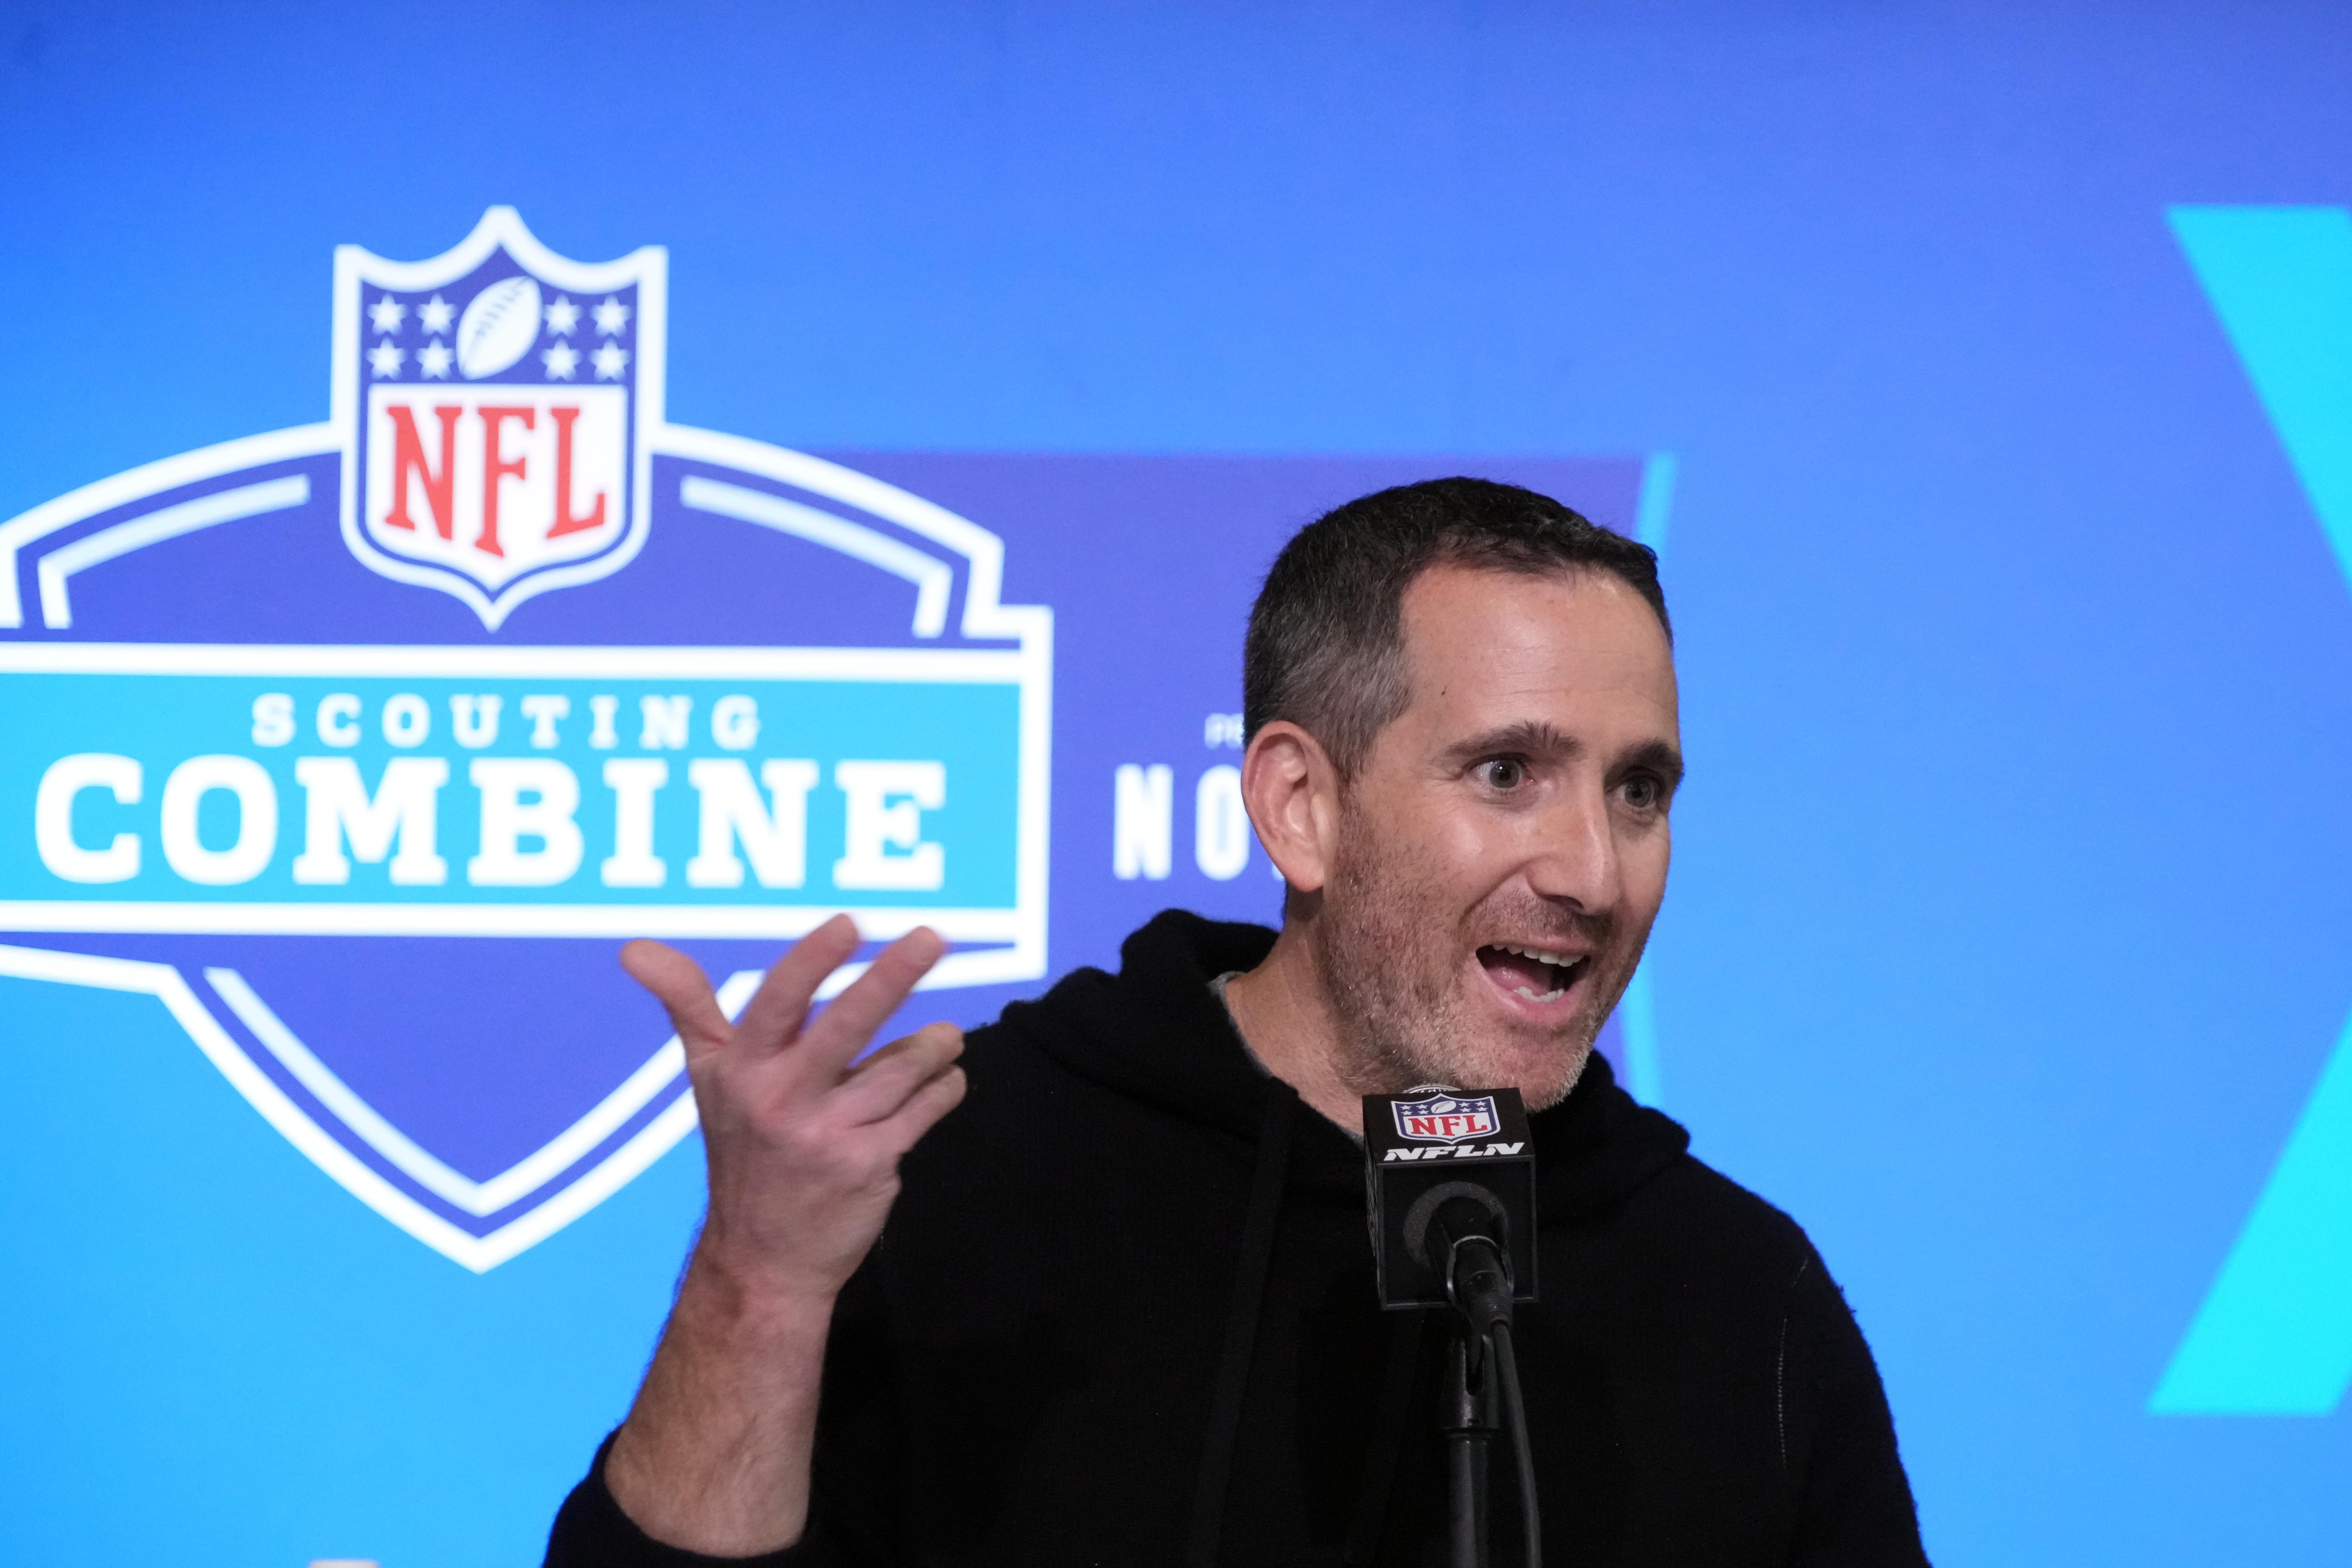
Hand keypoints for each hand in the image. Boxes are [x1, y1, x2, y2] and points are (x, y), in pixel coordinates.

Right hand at [623, 915, 968, 1307]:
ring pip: (901, 1067)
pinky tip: (946, 1079)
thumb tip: (633, 947)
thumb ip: (687, 1005)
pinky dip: (944, 1087)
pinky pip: (924, 1110)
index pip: (778, 1002)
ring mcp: (827, 1136)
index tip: (847, 924)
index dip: (812, 960)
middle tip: (932, 937)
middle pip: (846, 1026)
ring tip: (945, 1037)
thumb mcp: (706, 1078)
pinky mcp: (869, 1166)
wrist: (761, 1263)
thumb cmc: (741, 1152)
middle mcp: (781, 1101)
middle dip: (891, 976)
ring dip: (934, 1045)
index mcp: (742, 1071)